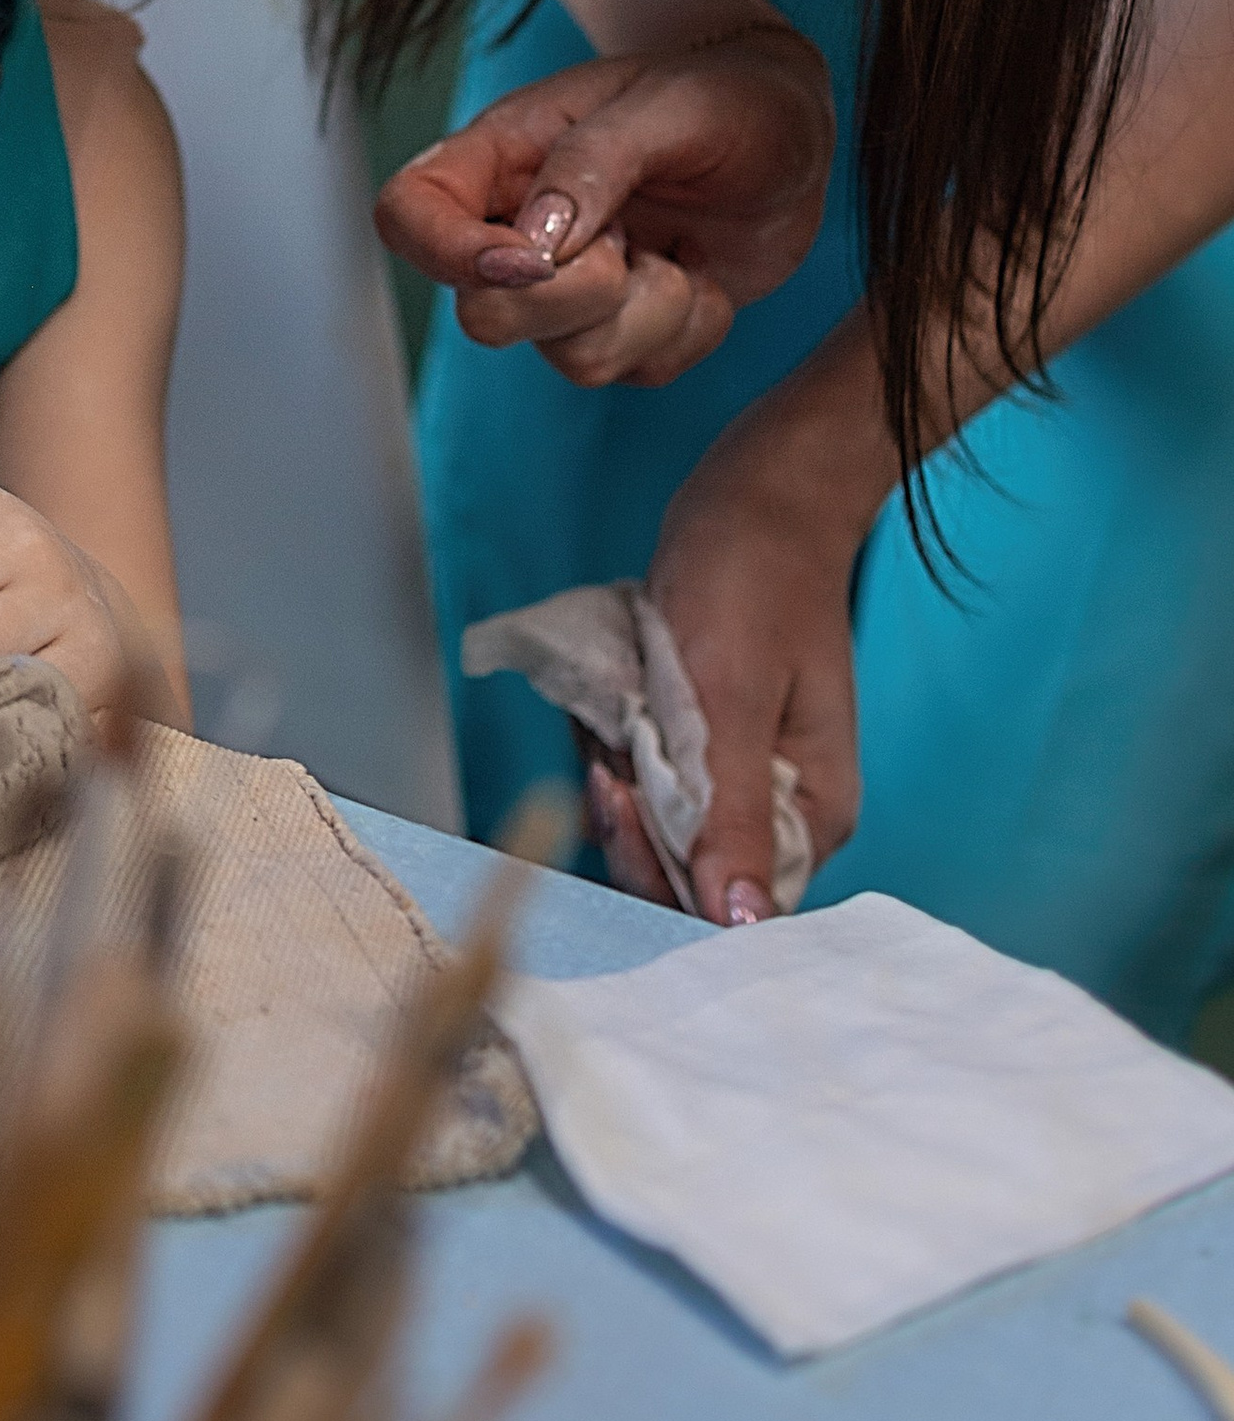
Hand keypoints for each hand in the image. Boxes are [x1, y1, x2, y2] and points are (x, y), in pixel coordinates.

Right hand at [377, 24, 832, 386]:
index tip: (530, 258)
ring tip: (681, 247)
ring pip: (570, 357)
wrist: (796, 129)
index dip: (447, 254)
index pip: (407, 215)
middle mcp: (521, 230)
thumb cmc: (726, 91)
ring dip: (651, 310)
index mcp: (505, 157)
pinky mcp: (629, 330)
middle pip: (482, 316)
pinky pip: (639, 371)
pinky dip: (692, 329)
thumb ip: (596, 160)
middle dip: (574, 299)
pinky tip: (704, 272)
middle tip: (635, 242)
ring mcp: (573, 290)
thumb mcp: (673, 103)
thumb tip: (535, 238)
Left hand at [614, 393, 869, 921]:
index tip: (616, 793)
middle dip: (628, 805)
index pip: (723, 899)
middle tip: (612, 738)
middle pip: (676, 866)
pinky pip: (637, 768)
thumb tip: (740, 925)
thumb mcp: (731, 702)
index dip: (657, 865)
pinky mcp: (697, 739)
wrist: (754, 494)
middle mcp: (775, 806)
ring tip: (618, 698)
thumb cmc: (753, 583)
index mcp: (809, 813)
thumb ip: (730, 815)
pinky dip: (612, 734)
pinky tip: (614, 688)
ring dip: (614, 760)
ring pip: (645, 814)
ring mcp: (734, 771)